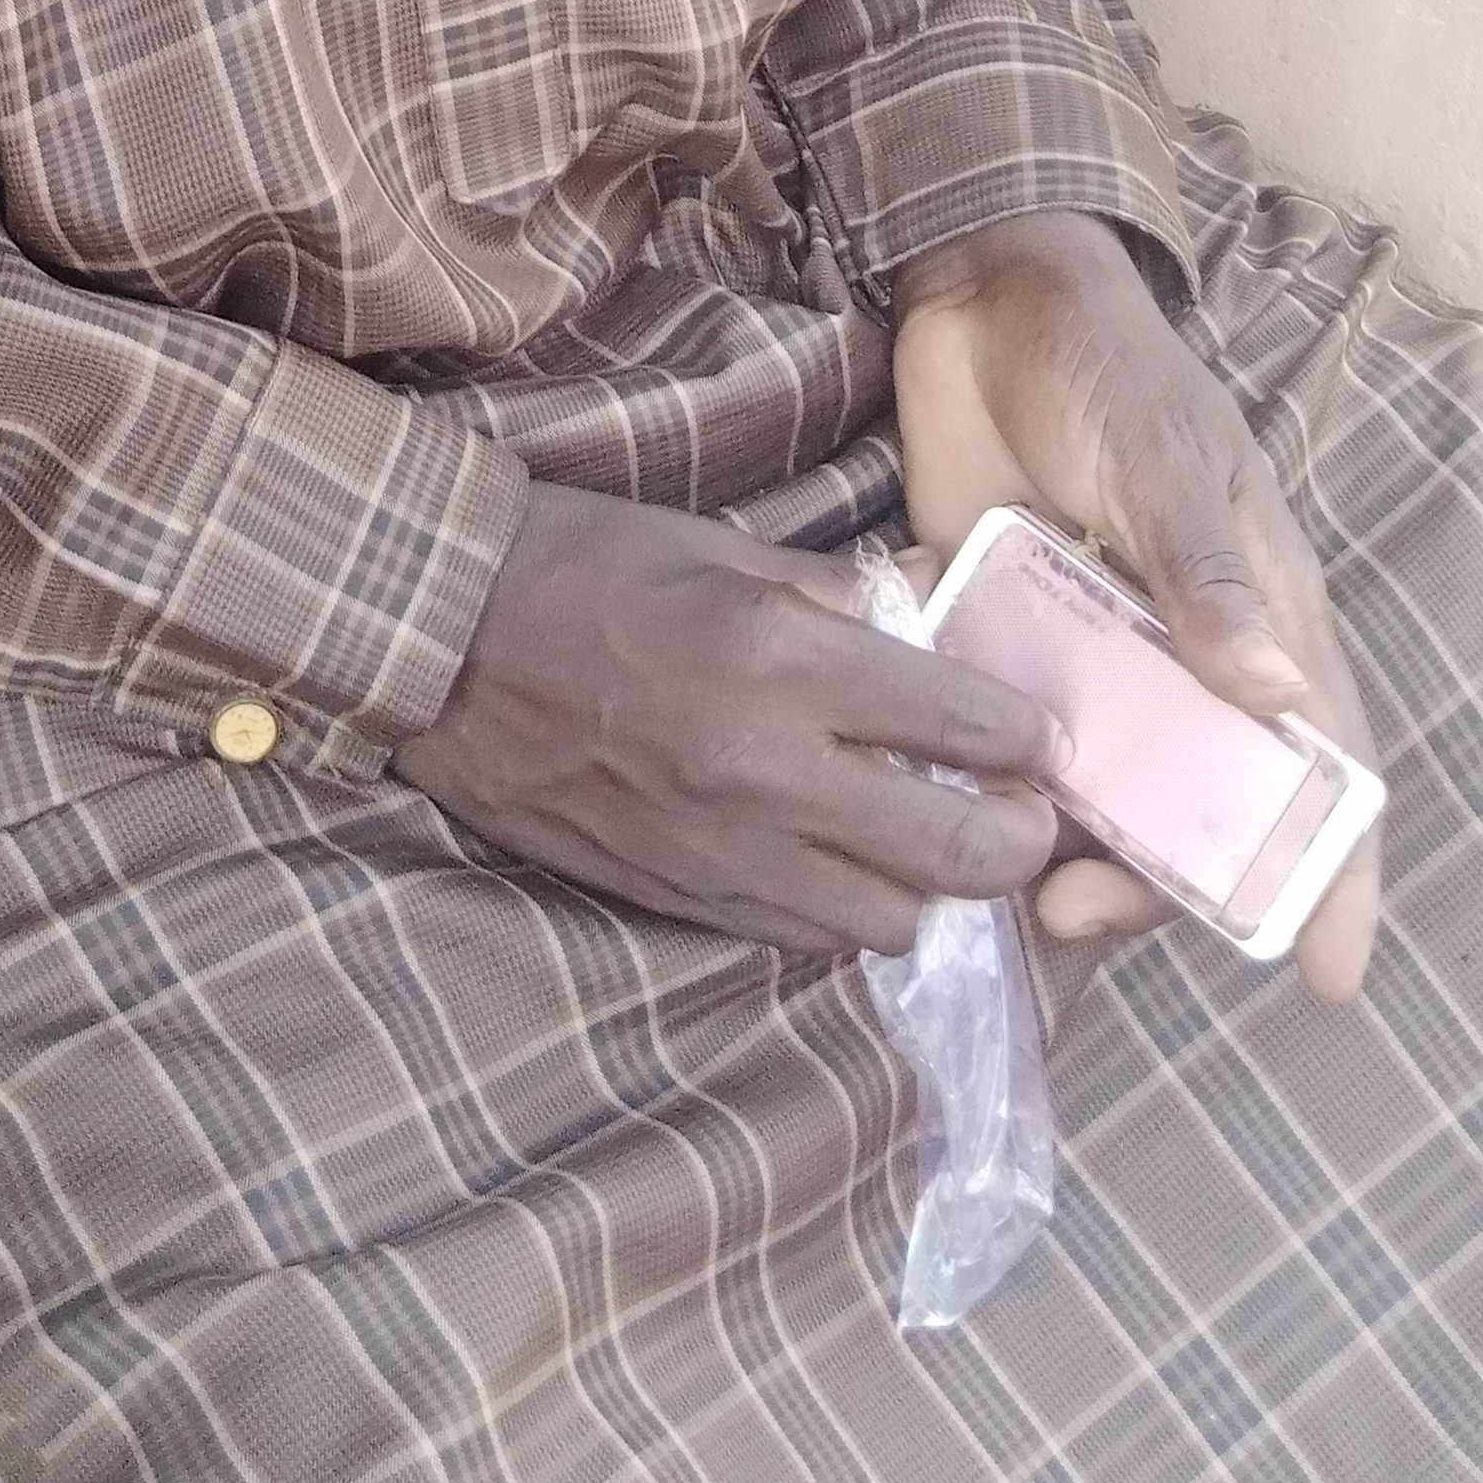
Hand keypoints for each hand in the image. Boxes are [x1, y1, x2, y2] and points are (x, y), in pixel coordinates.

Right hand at [389, 477, 1067, 959]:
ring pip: (889, 923)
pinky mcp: (678, 898)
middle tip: (1024, 815)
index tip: (1040, 738)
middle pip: (954, 857)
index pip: (962, 726)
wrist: (441, 640)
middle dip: (1016, 842)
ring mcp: (722, 851)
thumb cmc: (584, 566)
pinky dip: (841, 908)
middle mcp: (766, 771)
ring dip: (925, 887)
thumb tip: (928, 615)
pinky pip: (803, 936)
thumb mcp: (722, 546)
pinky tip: (838, 862)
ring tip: (923, 841)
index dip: (1027, 740)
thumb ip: (835, 595)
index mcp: (781, 659)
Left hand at [891, 211, 1380, 998]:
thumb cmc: (1103, 366)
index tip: (1329, 977)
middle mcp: (1182, 655)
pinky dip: (990, 797)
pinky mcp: (1001, 639)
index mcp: (1258, 613)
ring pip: (1100, 794)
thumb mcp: (1164, 460)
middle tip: (1082, 911)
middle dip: (1159, 882)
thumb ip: (1208, 572)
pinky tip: (944, 839)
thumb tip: (1278, 691)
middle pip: (1197, 805)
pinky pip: (1007, 746)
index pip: (1318, 758)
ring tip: (1012, 896)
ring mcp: (1090, 655)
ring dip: (1069, 855)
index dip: (1332, 869)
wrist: (979, 298)